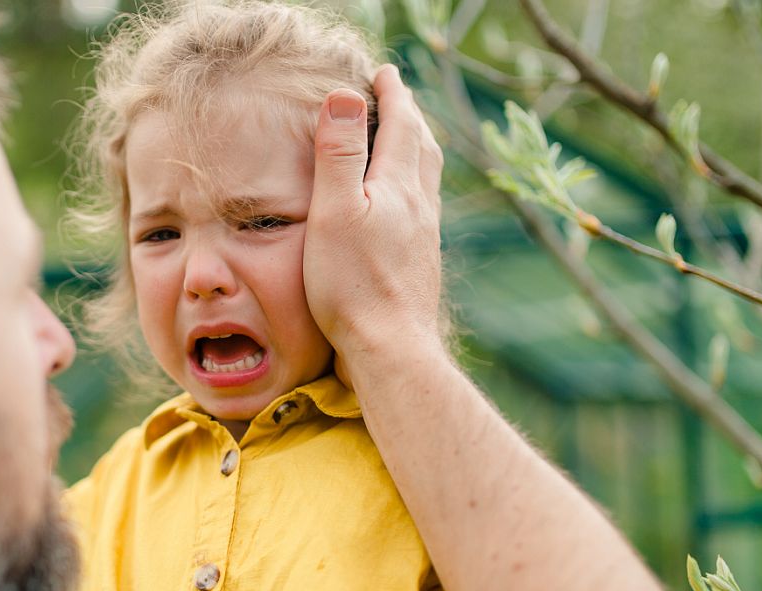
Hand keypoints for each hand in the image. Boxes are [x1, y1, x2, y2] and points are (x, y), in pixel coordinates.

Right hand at [304, 65, 445, 372]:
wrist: (391, 347)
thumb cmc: (353, 284)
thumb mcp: (334, 212)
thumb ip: (339, 153)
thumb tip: (346, 96)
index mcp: (398, 186)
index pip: (402, 124)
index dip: (393, 94)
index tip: (384, 73)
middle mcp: (420, 205)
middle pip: (423, 145)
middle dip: (410, 115)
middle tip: (397, 97)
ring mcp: (425, 234)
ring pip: (428, 176)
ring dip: (418, 148)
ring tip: (406, 140)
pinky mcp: (422, 260)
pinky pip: (424, 205)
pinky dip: (416, 184)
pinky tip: (406, 203)